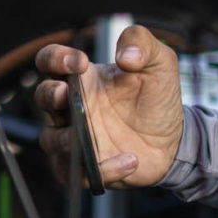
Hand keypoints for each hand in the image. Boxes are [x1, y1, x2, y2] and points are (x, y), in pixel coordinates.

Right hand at [32, 24, 185, 188]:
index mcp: (83, 79)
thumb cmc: (157, 99)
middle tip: (67, 93)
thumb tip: (126, 56)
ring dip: (66, 140)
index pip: (49, 61)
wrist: (174, 139)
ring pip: (50, 139)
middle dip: (50, 94)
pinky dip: (101, 171)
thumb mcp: (160, 62)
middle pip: (42, 96)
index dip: (55, 58)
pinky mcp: (87, 167)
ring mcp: (76, 138)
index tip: (80, 61)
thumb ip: (142, 43)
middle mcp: (72, 107)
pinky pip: (78, 174)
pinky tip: (129, 161)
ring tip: (91, 141)